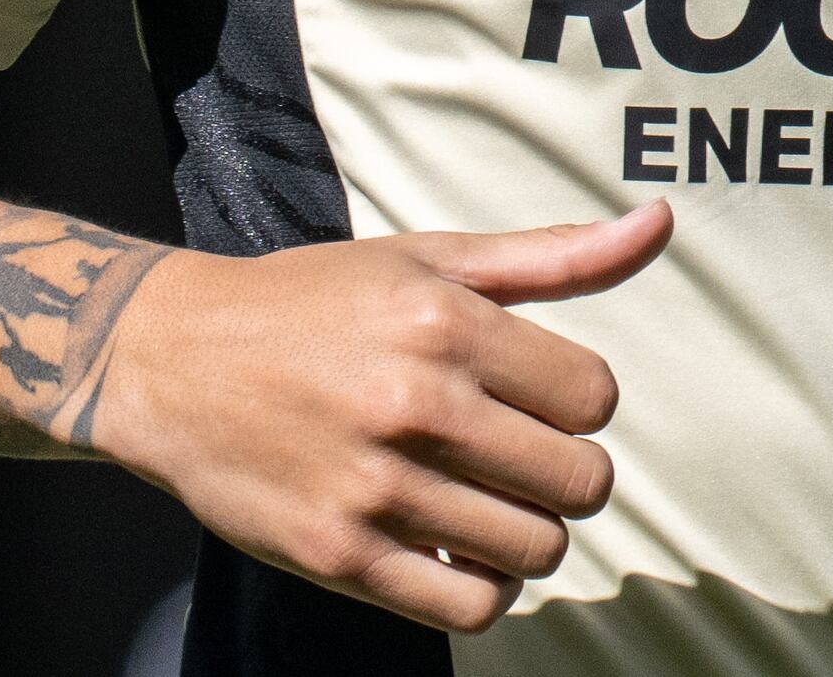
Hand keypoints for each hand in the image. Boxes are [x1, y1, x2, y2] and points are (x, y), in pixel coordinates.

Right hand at [83, 198, 670, 630]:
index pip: (594, 398)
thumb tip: (661, 225)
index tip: (532, 400)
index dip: (577, 405)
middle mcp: (414, 402)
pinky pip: (471, 607)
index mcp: (443, 322)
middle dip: (563, 476)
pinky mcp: (340, 556)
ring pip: (537, 551)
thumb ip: (550, 255)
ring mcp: (375, 487)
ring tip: (482, 502)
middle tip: (516, 459)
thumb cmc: (314, 303)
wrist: (172, 362)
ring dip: (525, 534)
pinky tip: (451, 548)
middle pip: (580, 482)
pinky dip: (481, 588)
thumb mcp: (425, 259)